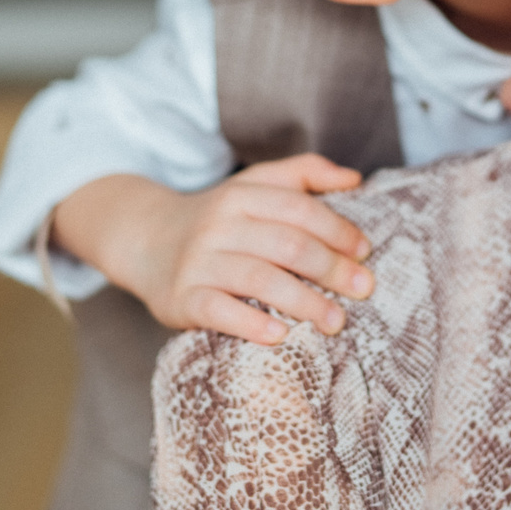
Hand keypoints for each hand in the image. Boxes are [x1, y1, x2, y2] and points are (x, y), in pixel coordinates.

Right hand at [49, 157, 374, 345]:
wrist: (145, 240)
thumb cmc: (219, 219)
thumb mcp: (254, 185)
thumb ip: (304, 174)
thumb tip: (356, 180)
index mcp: (243, 194)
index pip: (300, 209)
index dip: (338, 230)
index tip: (365, 254)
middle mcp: (220, 224)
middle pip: (287, 244)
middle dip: (332, 269)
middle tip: (364, 290)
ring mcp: (199, 262)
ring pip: (258, 279)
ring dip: (304, 302)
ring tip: (336, 321)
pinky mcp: (181, 298)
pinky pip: (219, 311)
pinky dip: (251, 324)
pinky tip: (281, 335)